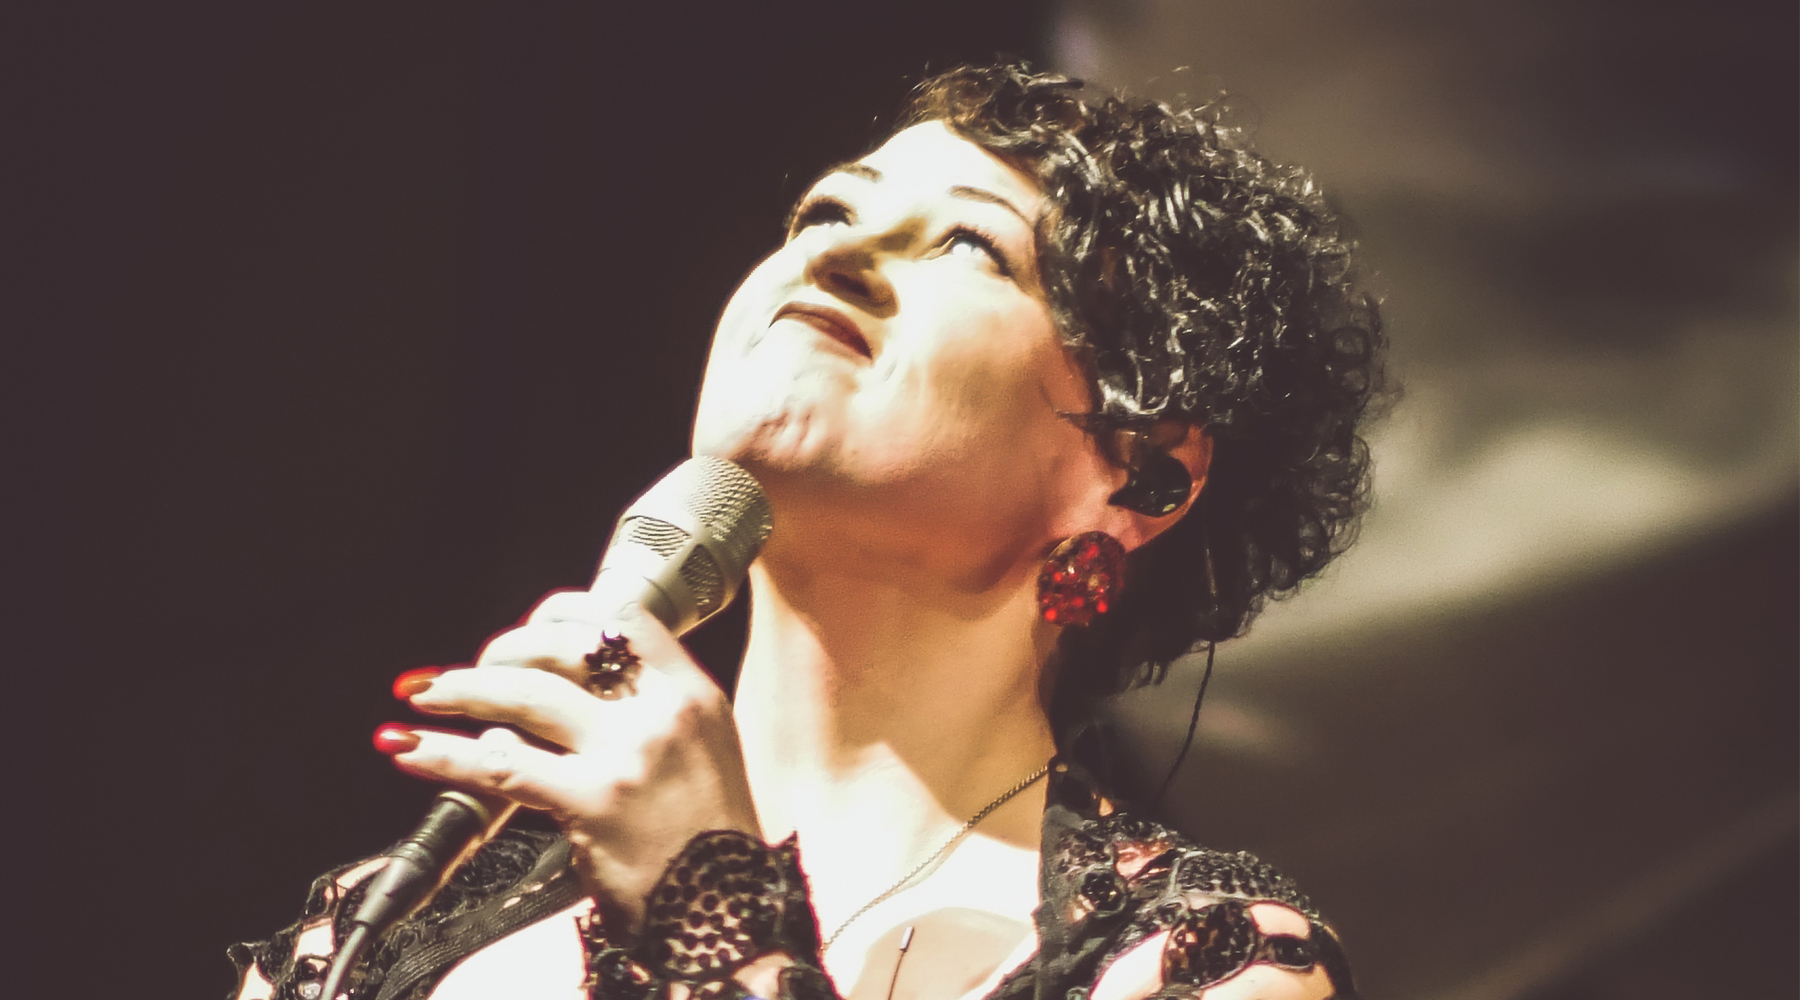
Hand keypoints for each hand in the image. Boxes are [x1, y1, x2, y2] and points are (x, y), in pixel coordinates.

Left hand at [376, 591, 761, 929]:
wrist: (728, 914)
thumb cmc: (709, 846)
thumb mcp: (701, 756)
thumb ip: (643, 718)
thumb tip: (548, 700)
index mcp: (693, 695)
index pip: (623, 619)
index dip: (564, 611)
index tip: (529, 624)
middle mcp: (662, 713)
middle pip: (566, 647)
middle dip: (504, 648)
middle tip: (468, 670)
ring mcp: (627, 755)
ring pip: (525, 695)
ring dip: (461, 688)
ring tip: (419, 694)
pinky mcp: (592, 801)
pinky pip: (501, 764)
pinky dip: (443, 753)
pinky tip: (408, 748)